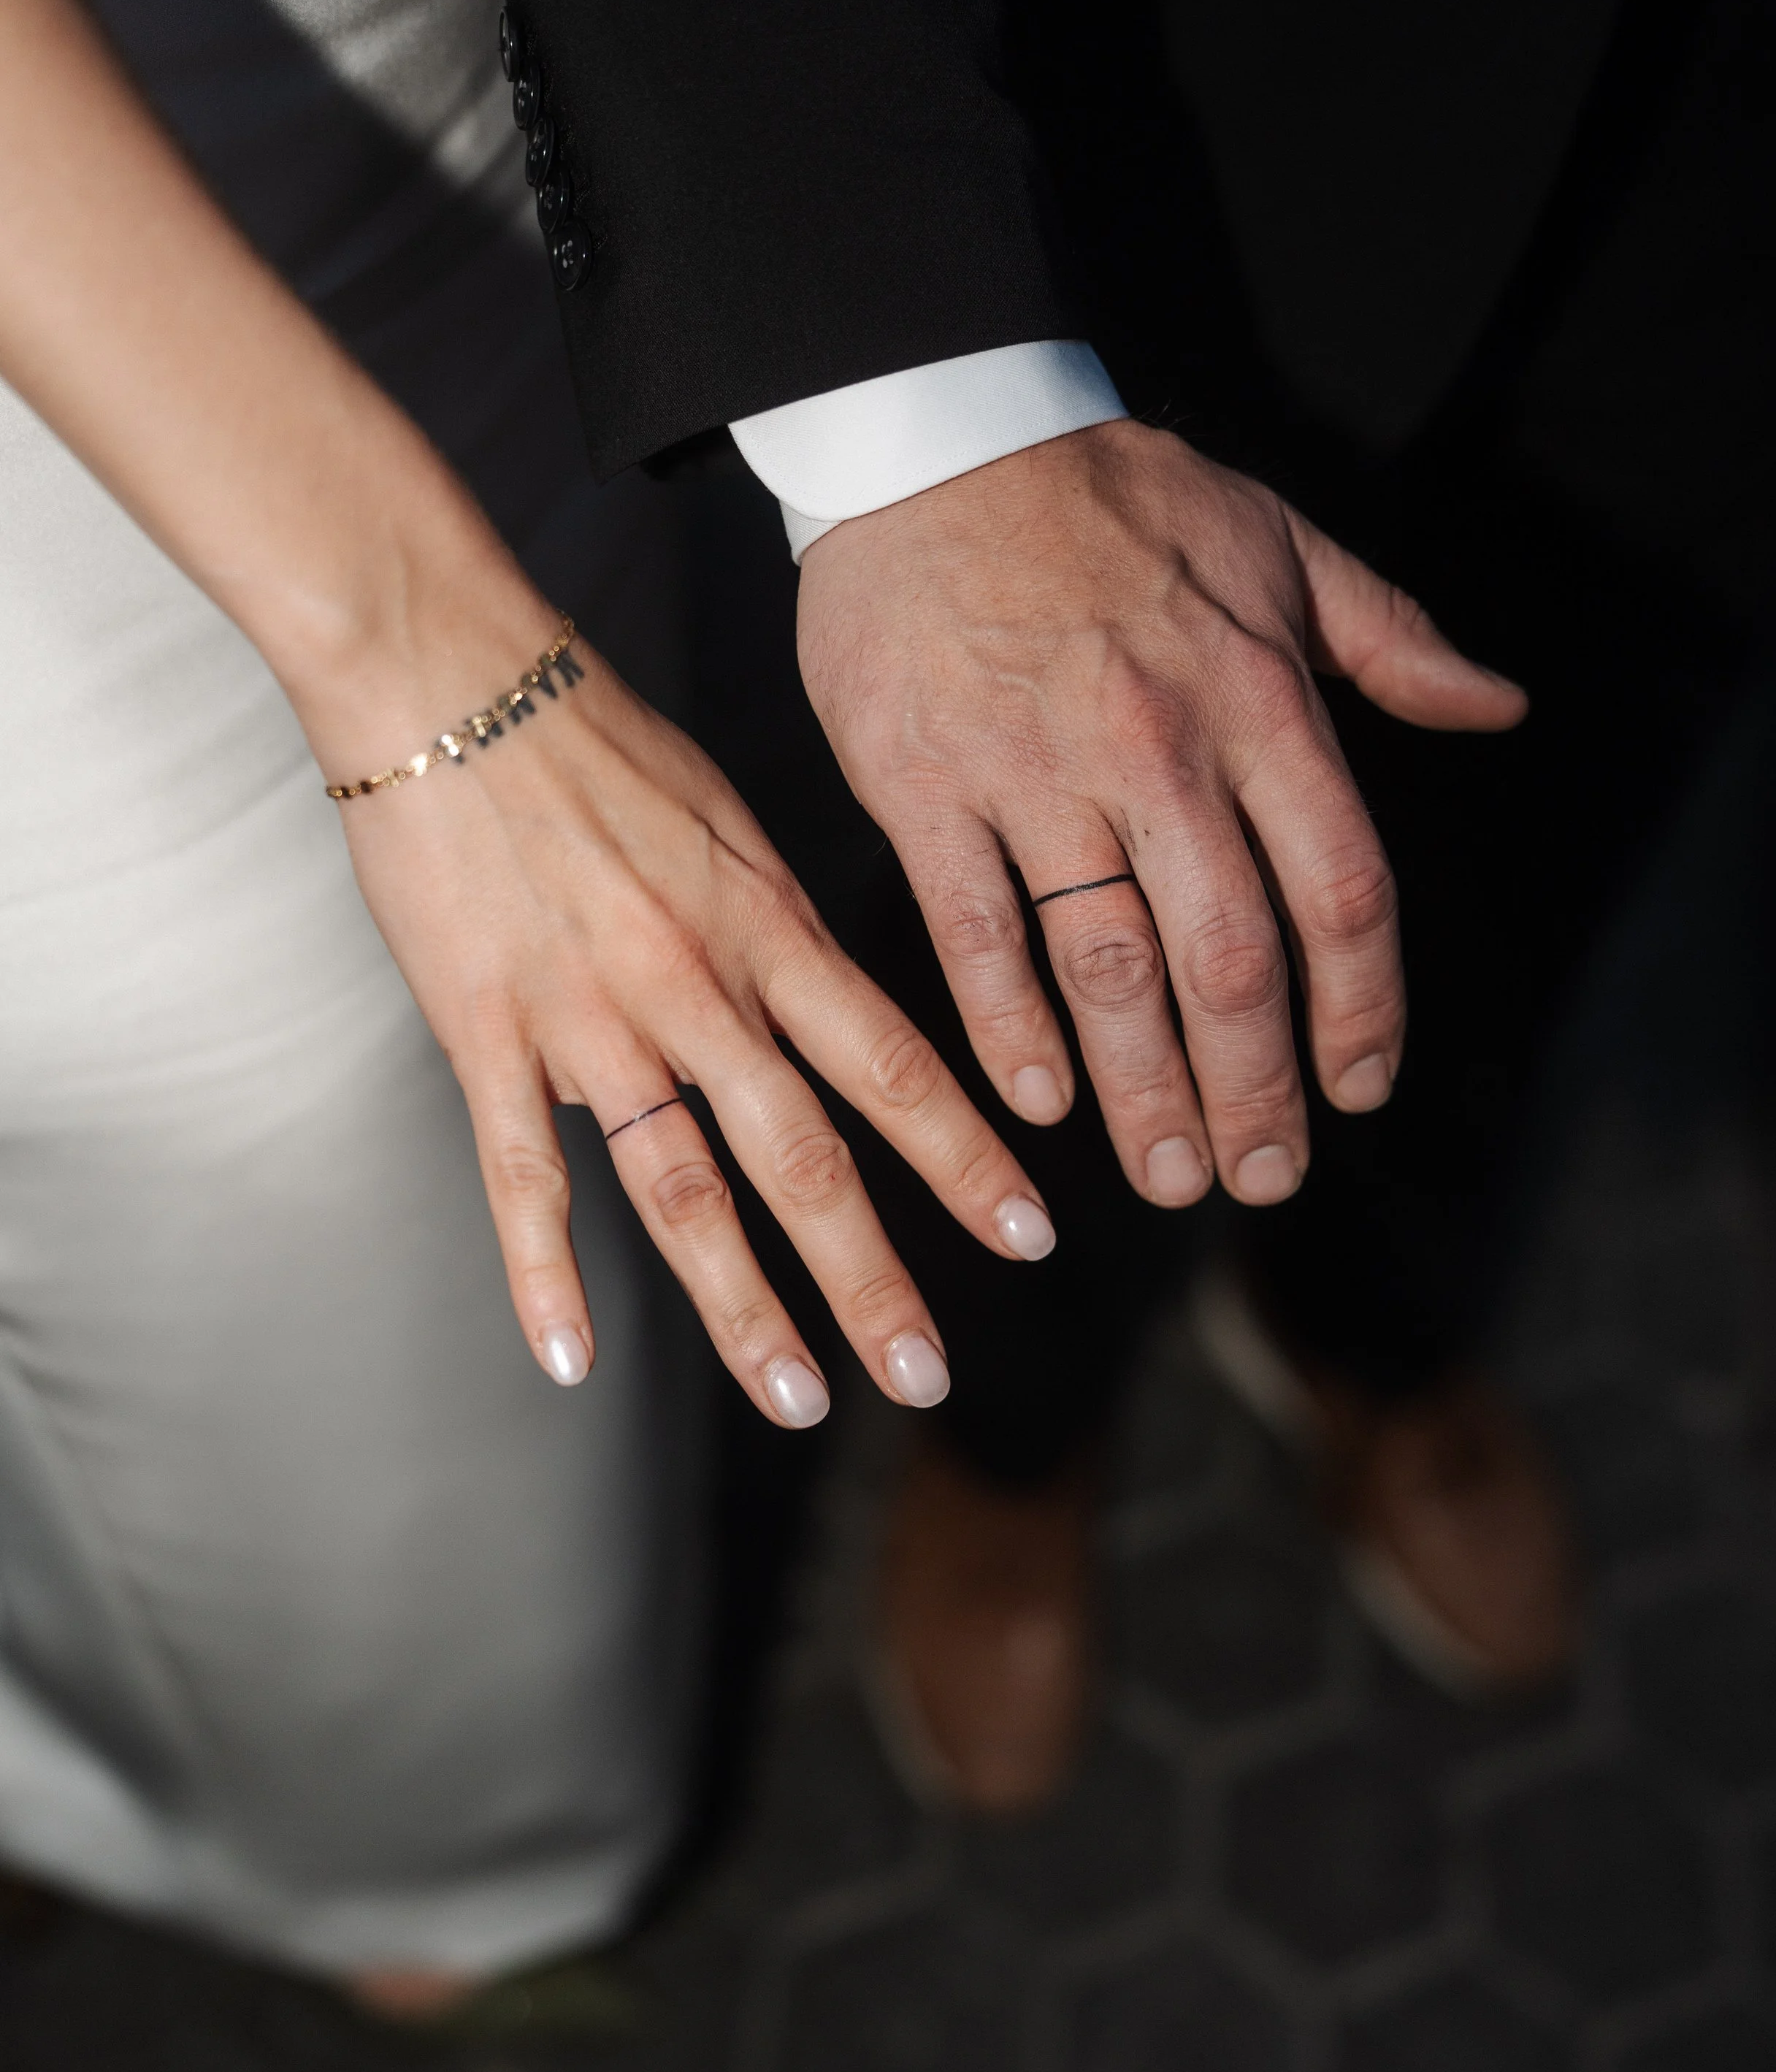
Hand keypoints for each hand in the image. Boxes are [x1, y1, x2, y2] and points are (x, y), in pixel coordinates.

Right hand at [325, 623, 1054, 1423]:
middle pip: (806, 1155)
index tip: (1030, 1235)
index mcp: (767, 927)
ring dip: (746, 1306)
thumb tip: (817, 1009)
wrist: (449, 673)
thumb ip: (773, 928)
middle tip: (928, 1376)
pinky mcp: (487, 1031)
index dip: (968, 1157)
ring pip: (684, 1187)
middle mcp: (699, 985)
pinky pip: (521, 1172)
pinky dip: (544, 1272)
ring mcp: (592, 1016)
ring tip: (799, 1399)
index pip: (893, 1063)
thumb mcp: (728, 820)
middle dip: (875, 1276)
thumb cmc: (596, 736)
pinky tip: (570, 1359)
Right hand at [795, 418, 1524, 1207]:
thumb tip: (1499, 706)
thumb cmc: (1114, 495)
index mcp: (1259, 700)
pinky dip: (1011, 1030)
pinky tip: (1042, 1102)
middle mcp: (1160, 748)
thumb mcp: (1280, 542)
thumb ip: (1392, 641)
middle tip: (1260, 1177)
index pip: (1341, 891)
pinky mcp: (925, 784)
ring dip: (1146, 1089)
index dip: (1362, 1010)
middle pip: (1232, 960)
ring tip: (1165, 1174)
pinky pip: (976, 932)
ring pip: (1109, 966)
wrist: (936, 436)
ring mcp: (1036, 772)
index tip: (1359, 1088)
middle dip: (1256, 1092)